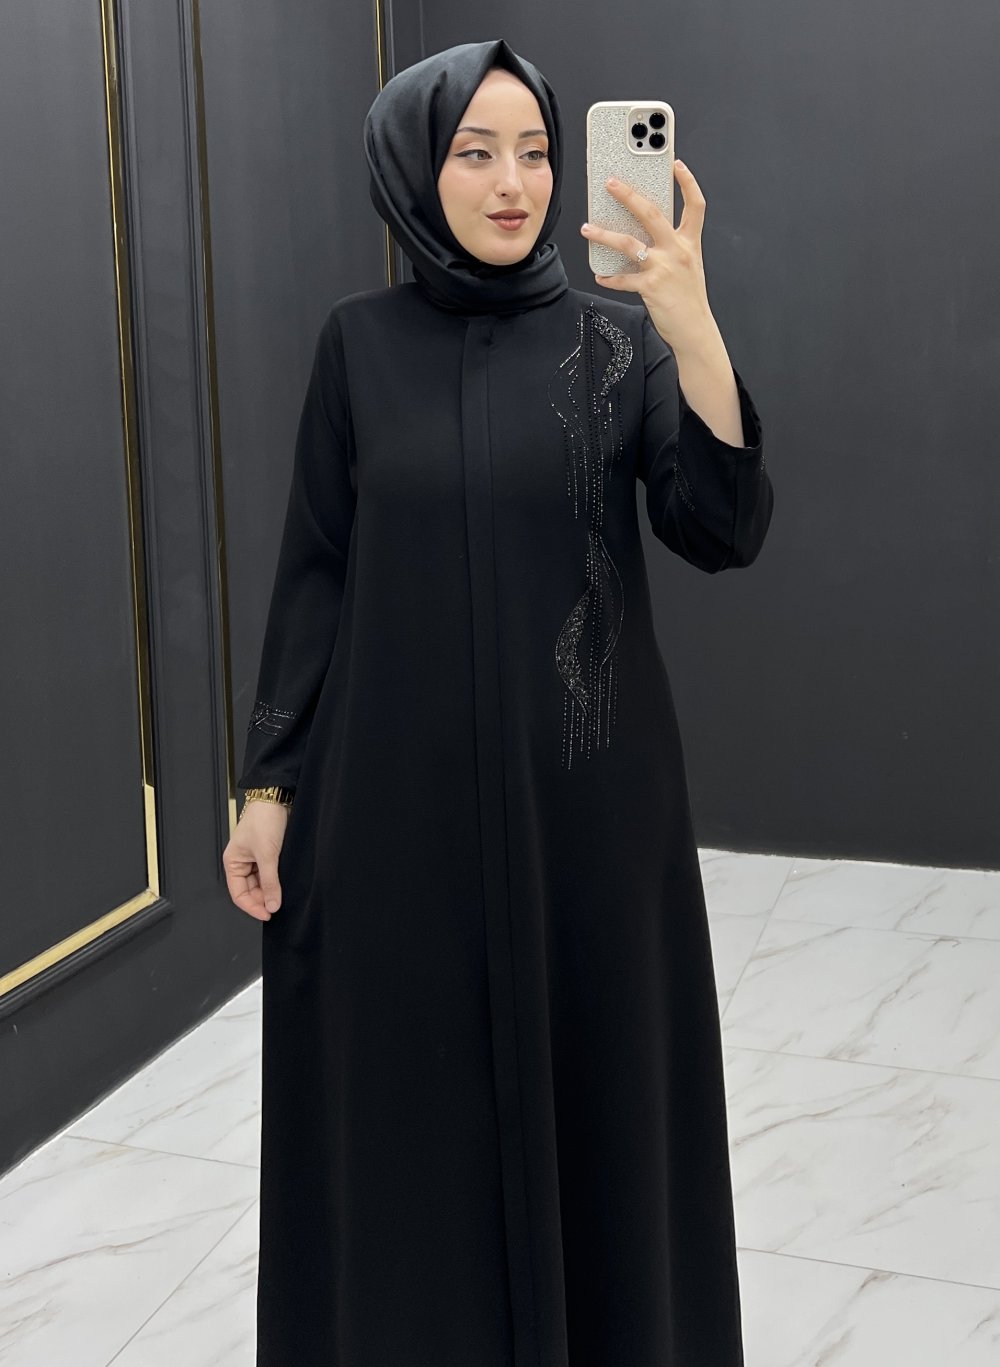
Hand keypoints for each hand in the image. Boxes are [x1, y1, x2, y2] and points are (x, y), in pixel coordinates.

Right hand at [223, 802, 288, 921]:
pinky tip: (285, 885)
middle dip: (263, 899)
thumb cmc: (263, 819)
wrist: (278, 799)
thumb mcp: (267, 854)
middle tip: (278, 906)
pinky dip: (277, 881)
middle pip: (251, 891)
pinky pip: (271, 874)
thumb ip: (270, 882)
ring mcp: (256, 859)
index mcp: (233, 862)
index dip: (252, 906)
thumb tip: (272, 905)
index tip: (268, 914)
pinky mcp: (270, 854)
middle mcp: (242, 862)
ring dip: (271, 891)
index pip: (239, 894)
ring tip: (283, 896)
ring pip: (262, 884)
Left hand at [580, 162, 713, 351]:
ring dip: (604, 234)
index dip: (688, 182)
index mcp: (689, 243)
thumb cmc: (689, 299)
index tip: (676, 164)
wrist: (694, 329)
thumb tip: (645, 233)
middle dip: (629, 195)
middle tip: (610, 183)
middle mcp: (677, 251)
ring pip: (629, 243)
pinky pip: (623, 279)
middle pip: (652, 214)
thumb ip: (671, 247)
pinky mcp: (650, 287)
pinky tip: (600, 275)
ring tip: (587, 228)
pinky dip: (609, 277)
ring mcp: (663, 268)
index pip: (695, 205)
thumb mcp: (688, 266)